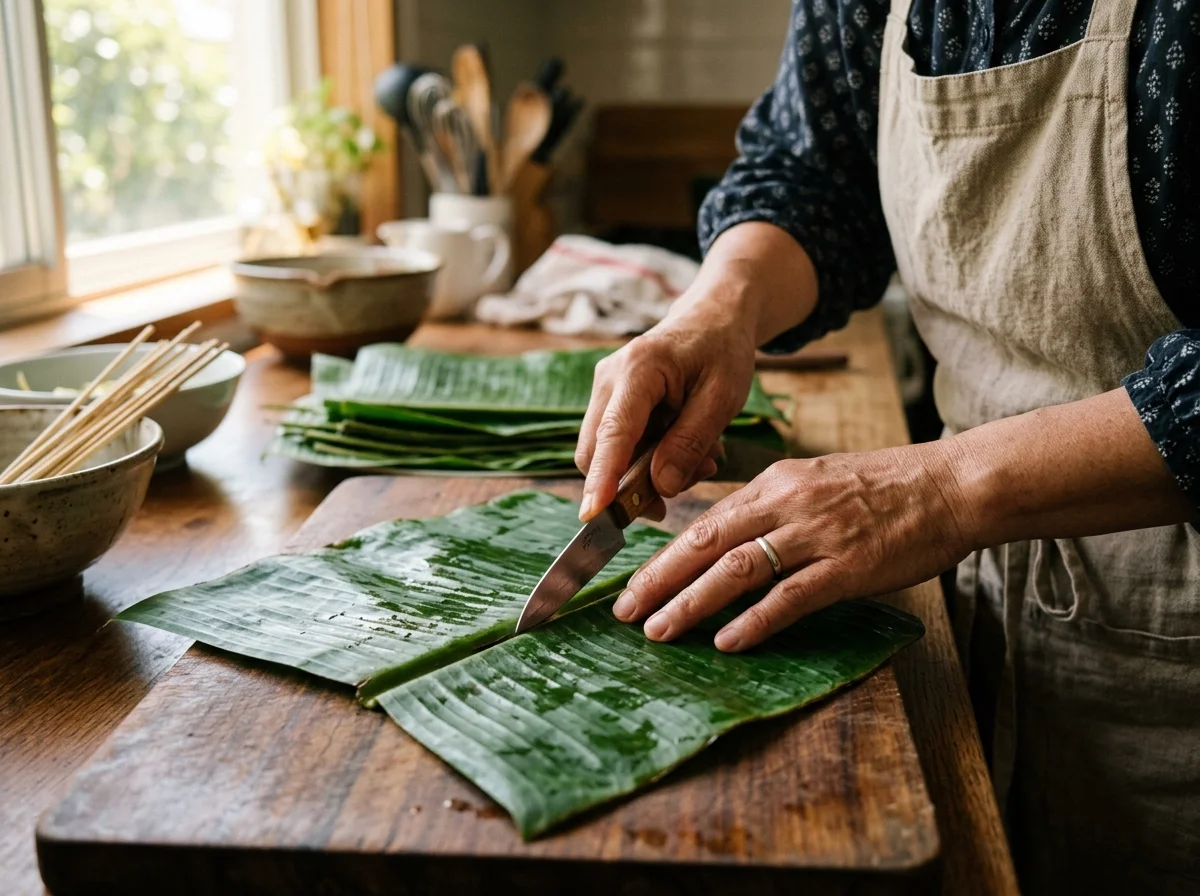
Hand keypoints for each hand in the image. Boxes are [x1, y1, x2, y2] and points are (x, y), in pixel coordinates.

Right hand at [576, 307, 756, 520]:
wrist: (713, 318)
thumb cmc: (721, 350)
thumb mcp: (723, 397)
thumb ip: (690, 442)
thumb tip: (660, 487)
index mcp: (640, 368)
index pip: (614, 433)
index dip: (604, 477)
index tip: (595, 513)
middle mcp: (610, 378)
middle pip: (597, 450)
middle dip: (632, 483)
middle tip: (687, 484)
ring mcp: (605, 390)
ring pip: (606, 453)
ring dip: (646, 472)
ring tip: (700, 460)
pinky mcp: (610, 401)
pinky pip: (618, 445)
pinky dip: (646, 459)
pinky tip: (684, 450)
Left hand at [612, 442, 974, 650]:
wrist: (951, 485)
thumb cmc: (887, 486)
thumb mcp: (817, 480)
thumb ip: (772, 508)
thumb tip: (728, 538)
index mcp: (774, 483)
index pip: (705, 523)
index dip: (663, 556)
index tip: (633, 582)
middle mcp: (787, 504)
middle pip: (705, 544)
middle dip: (658, 580)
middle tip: (624, 611)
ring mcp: (817, 535)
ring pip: (736, 571)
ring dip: (691, 603)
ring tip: (659, 631)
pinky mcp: (848, 566)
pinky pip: (790, 597)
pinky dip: (754, 621)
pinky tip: (726, 641)